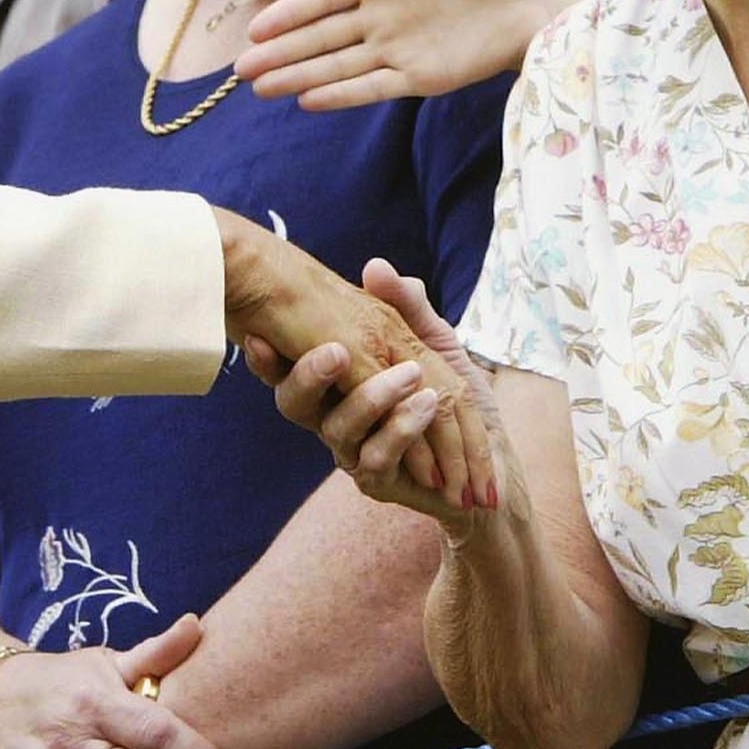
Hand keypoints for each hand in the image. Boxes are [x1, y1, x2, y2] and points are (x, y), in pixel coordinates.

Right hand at [216, 213, 496, 511]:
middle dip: (308, 376)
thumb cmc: (457, 398)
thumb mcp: (435, 342)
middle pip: (294, 404)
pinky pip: (378, 456)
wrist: (491, 461)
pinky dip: (402, 428)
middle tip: (335, 352)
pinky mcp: (378, 481)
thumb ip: (406, 306)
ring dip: (372, 398)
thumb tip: (376, 266)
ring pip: (338, 428)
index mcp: (334, 380)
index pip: (287, 367)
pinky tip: (426, 404)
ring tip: (410, 374)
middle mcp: (331, 415)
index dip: (265, 357)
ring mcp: (351, 451)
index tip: (257, 336)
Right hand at [239, 0, 655, 108]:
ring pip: (336, 65)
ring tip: (260, 89)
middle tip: (240, 69)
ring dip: (300, 76)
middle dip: (280, 52)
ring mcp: (397, 48)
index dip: (290, 12)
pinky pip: (372, 86)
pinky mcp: (420, 76)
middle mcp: (381, 17)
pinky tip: (309, 100)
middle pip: (319, 37)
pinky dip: (343, 93)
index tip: (256, 25)